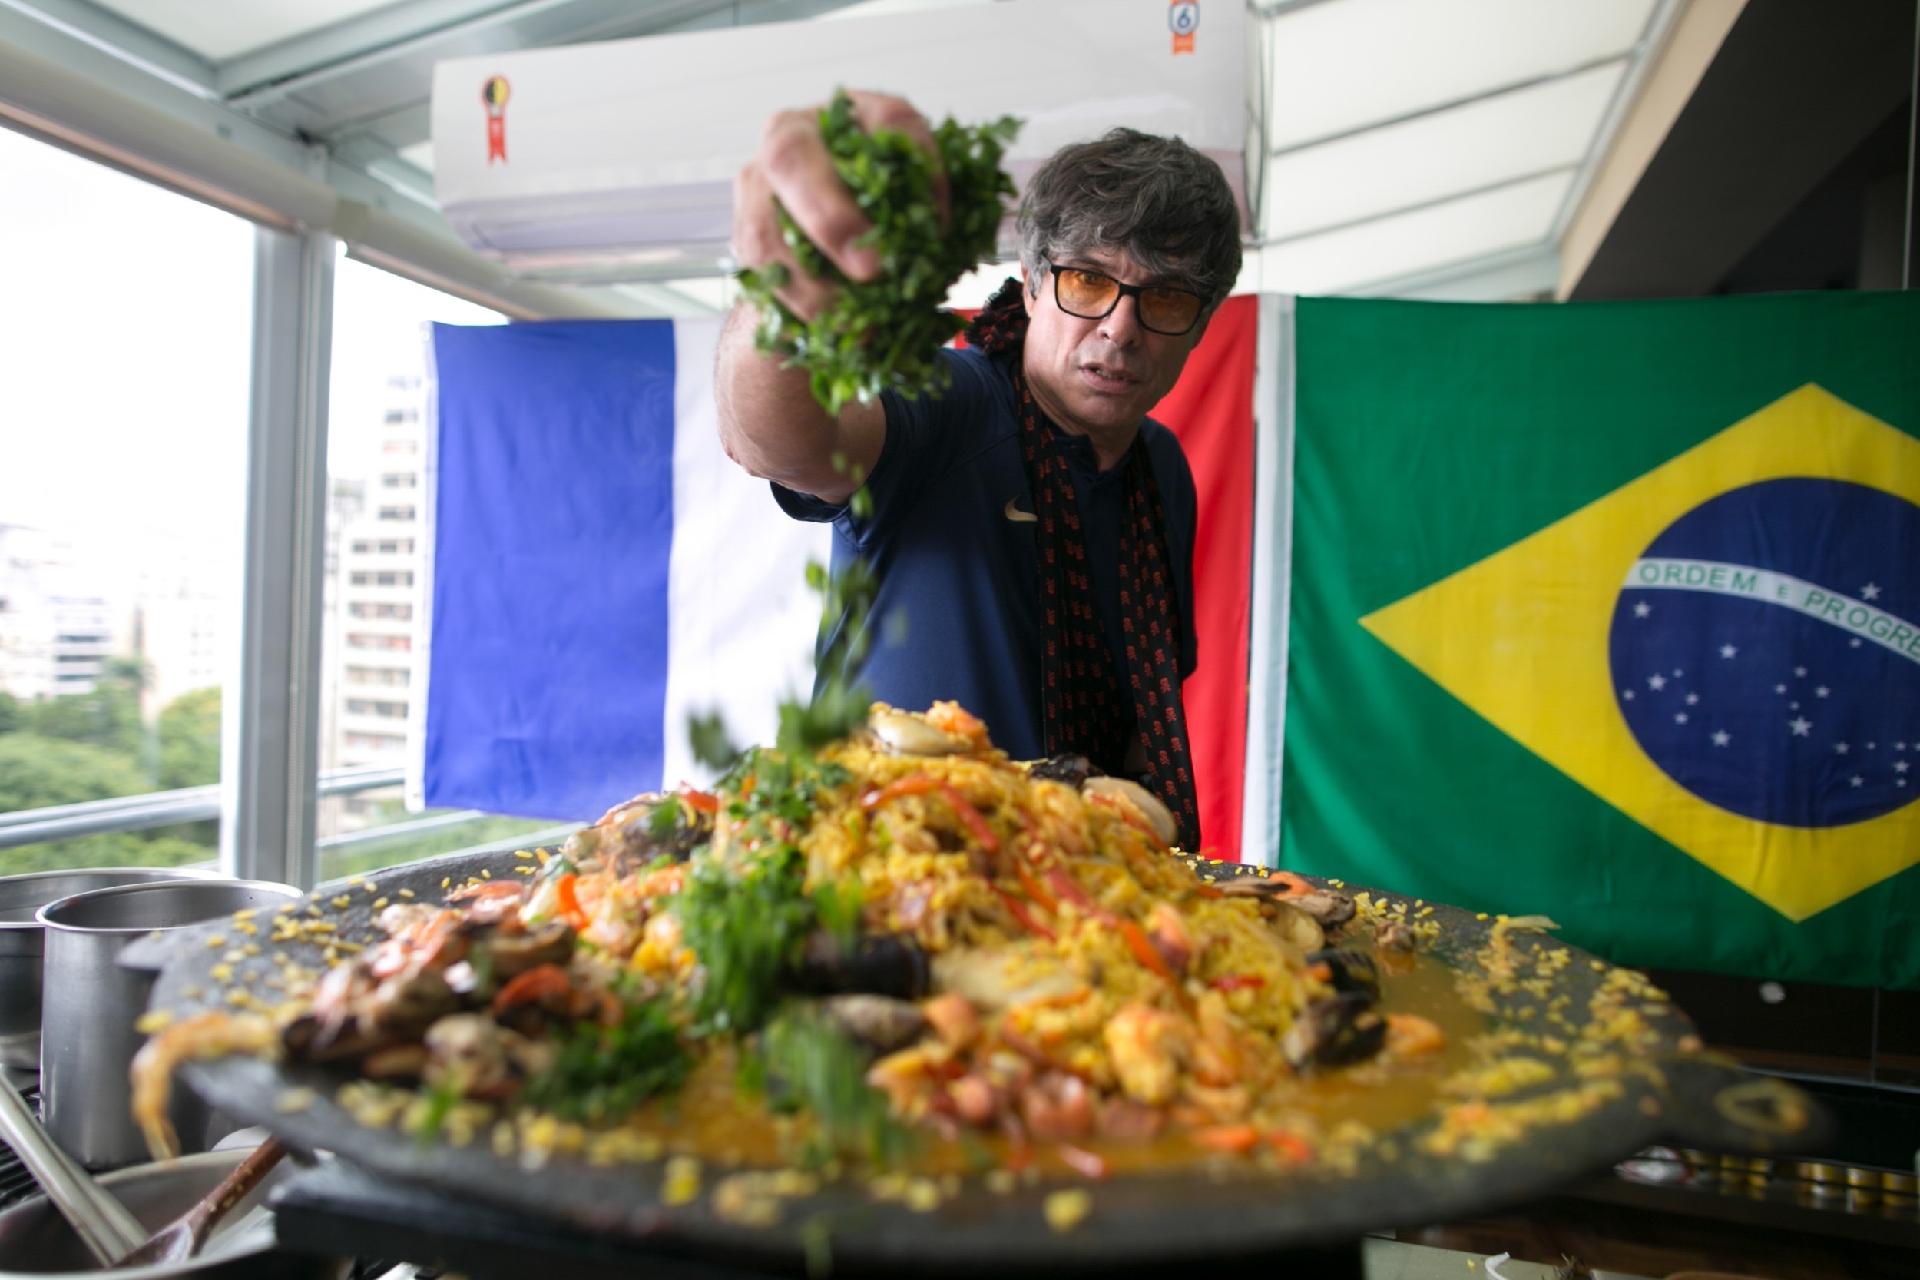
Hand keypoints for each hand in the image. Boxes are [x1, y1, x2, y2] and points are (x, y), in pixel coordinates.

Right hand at [731, 90, 948, 321]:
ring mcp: (757, 184)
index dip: (922, 170)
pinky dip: (803, 307)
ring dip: (816, 285)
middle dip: (832, 218)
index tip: (943, 226)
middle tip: (872, 270)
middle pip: (791, 157)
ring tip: (861, 324)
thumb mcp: (916, 203)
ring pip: (768, 230)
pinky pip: (763, 276)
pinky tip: (839, 330)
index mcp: (853, 114)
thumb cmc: (884, 216)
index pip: (892, 121)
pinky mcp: (744, 235)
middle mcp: (794, 133)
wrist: (826, 247)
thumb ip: (930, 208)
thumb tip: (946, 239)